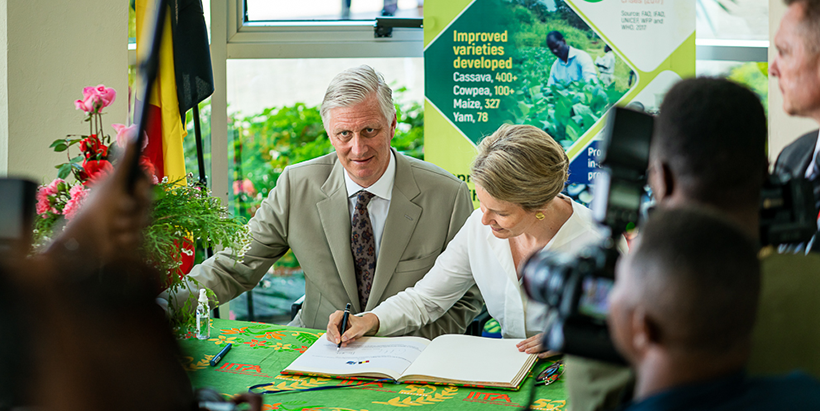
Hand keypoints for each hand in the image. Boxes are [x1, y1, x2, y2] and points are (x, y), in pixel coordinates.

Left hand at [48, 130, 151, 266]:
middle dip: (133, 208)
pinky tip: (114, 239)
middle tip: (120, 209)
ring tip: (113, 227)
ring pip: (144, 220)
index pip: (144, 181)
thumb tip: (133, 133)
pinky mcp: (130, 238)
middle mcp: (129, 202)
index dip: (143, 186)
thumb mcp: (114, 183)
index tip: (136, 189)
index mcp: (124, 187)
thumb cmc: (97, 210)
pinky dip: (125, 239)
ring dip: (127, 225)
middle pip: (147, 201)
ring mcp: (130, 220)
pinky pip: (138, 237)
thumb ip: (126, 160)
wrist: (84, 242)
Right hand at [325, 311, 379, 347]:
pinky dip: (339, 342)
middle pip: (330, 331)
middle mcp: (335, 319)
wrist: (363, 325)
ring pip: (330, 336)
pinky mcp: (335, 332)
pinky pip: (333, 339)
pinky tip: (347, 341)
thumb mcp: (358, 328)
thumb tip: (343, 338)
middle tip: (344, 343)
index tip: (339, 340)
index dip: (334, 333)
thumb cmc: (361, 323)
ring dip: (339, 341)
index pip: (332, 324)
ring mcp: (334, 326)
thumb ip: (351, 333)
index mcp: (339, 315)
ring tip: (348, 340)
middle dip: (337, 339)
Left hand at [517, 333, 559, 358]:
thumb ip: (543, 343)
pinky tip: (540, 356)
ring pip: (543, 345)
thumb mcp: (552, 340)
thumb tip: (535, 350)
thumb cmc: (562, 339)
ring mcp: (555, 342)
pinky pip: (553, 351)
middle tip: (519, 349)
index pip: (534, 338)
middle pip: (536, 341)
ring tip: (527, 351)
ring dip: (534, 348)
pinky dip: (546, 353)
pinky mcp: (561, 348)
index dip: (525, 341)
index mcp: (546, 335)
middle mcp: (549, 337)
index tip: (518, 344)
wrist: (575, 337)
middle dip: (527, 345)